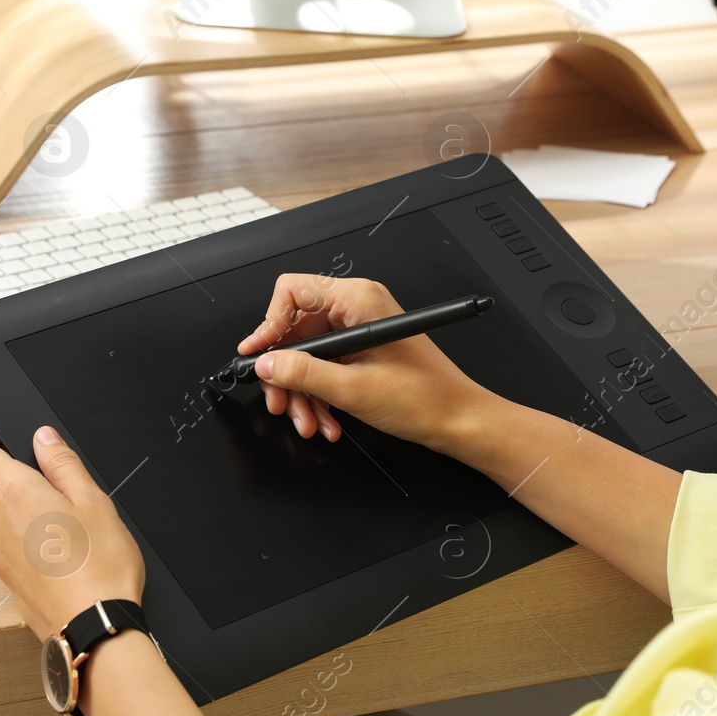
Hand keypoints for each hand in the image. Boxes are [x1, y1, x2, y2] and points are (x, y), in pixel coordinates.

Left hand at [0, 427, 144, 641]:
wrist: (95, 628)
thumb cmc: (99, 566)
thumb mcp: (93, 500)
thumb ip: (62, 462)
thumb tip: (43, 437)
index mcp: (13, 493)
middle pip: (1, 489)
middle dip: (30, 489)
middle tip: (70, 504)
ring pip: (11, 522)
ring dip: (35, 523)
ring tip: (75, 540)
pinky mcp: (6, 581)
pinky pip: (17, 551)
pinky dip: (37, 551)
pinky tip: (68, 563)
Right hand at [236, 274, 492, 452]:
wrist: (458, 421)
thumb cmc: (424, 397)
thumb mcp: (351, 388)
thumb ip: (302, 373)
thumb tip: (267, 364)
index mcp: (357, 299)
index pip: (291, 293)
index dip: (269, 325)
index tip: (258, 356)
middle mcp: (357, 307)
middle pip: (296, 330)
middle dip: (286, 372)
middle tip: (280, 402)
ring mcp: (360, 329)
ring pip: (308, 355)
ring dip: (303, 392)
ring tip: (309, 422)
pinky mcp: (362, 351)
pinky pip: (326, 367)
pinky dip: (320, 395)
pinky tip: (325, 421)